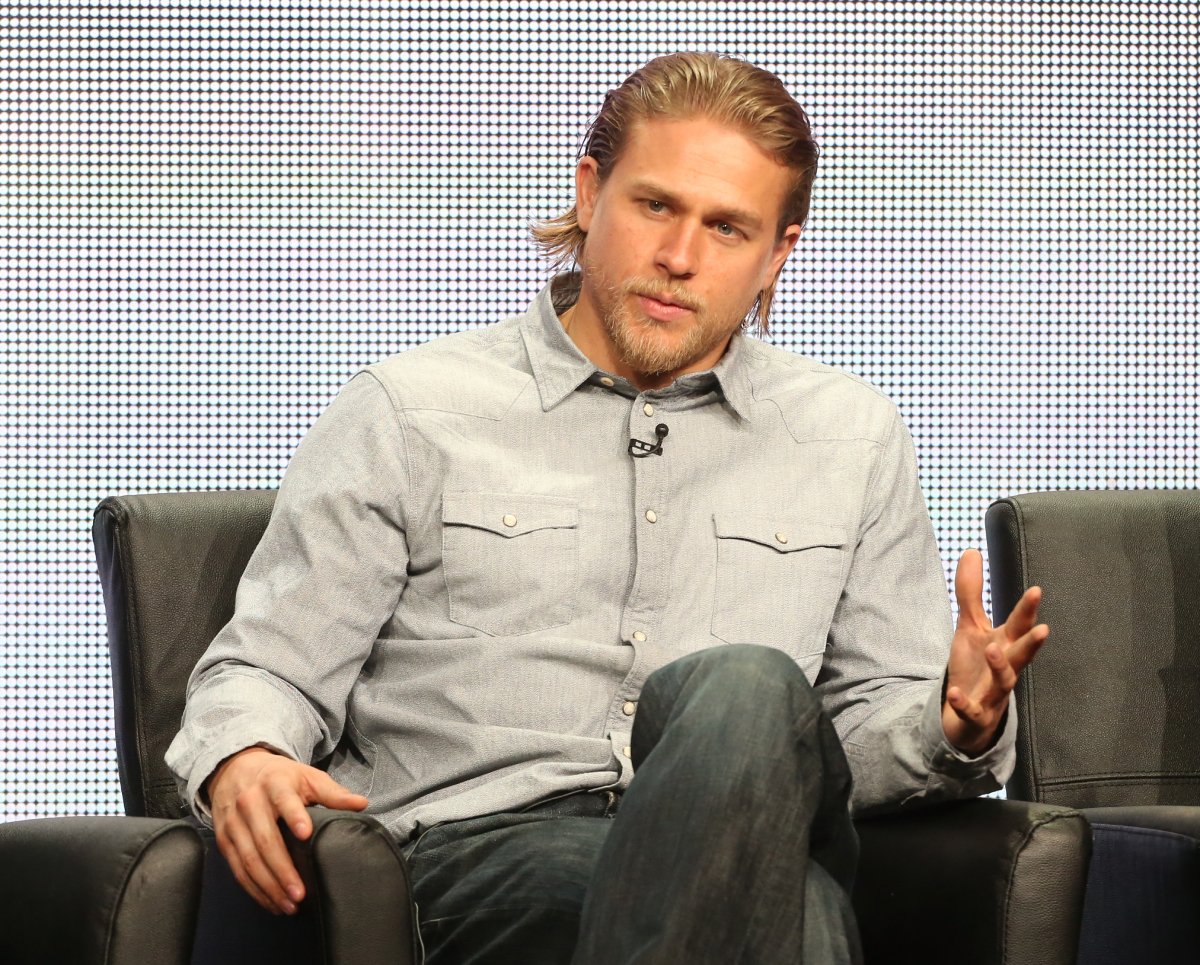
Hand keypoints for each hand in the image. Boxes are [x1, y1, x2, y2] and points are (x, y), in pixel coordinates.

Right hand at [207, 746, 367, 914]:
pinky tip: (270, 902)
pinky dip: (254, 889)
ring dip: (268, 886)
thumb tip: (361, 804)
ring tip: (289, 905)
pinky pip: (237, 869)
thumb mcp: (307, 777)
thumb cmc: (280, 777)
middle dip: (282, 870)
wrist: (236, 769)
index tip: (306, 834)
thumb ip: (333, 793)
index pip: (284, 800)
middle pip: (265, 840)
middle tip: (300, 893)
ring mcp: (234, 823)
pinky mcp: (224, 840)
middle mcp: (250, 802)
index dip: (294, 817)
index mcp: (275, 784)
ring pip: (249, 860)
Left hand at [942, 548, 1048, 754]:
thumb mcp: (970, 627)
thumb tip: (971, 550)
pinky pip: (971, 710)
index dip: (1027, 609)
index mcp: (1005, 645)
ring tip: (992, 649)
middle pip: (1020, 655)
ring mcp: (992, 693)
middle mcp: (1004, 668)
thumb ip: (971, 592)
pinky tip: (954, 693)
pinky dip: (964, 703)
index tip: (1037, 589)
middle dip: (1031, 643)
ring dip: (1000, 667)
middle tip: (1043, 629)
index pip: (1019, 625)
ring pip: (1003, 682)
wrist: (968, 715)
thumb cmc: (976, 666)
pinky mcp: (975, 714)